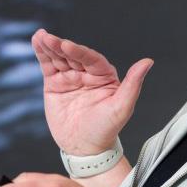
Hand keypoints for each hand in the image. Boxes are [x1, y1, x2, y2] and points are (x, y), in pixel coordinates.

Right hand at [32, 29, 152, 154]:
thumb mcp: (122, 107)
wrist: (85, 149)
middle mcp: (87, 73)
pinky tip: (37, 41)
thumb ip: (133, 83)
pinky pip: (49, 66)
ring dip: (49, 46)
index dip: (79, 51)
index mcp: (104, 75)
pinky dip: (42, 54)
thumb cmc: (106, 129)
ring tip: (41, 37)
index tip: (67, 45)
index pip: (91, 59)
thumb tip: (148, 61)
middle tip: (49, 39)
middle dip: (60, 46)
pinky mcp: (55, 84)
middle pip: (73, 55)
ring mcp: (71, 77)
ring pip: (60, 58)